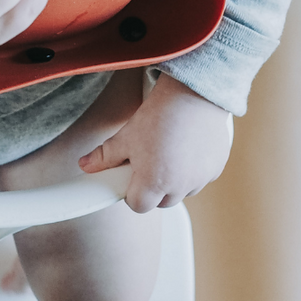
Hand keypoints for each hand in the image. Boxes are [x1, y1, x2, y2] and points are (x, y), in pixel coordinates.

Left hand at [77, 74, 231, 212]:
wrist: (193, 93)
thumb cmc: (158, 116)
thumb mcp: (125, 137)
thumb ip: (104, 157)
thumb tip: (84, 165)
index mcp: (154, 183)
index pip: (139, 206)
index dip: (132, 195)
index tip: (131, 180)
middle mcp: (181, 186)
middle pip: (162, 203)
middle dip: (153, 190)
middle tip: (148, 166)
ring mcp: (201, 178)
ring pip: (183, 192)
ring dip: (174, 183)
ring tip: (167, 156)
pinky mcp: (217, 167)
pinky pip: (201, 179)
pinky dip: (193, 172)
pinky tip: (186, 151)